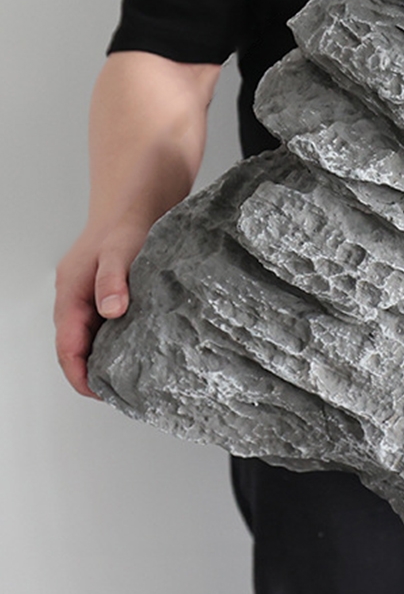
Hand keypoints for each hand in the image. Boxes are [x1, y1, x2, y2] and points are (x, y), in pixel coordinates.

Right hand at [54, 221, 148, 397]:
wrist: (139, 199)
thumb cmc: (126, 221)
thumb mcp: (120, 249)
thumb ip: (113, 279)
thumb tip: (110, 311)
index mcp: (71, 294)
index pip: (67, 347)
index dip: (80, 375)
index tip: (100, 394)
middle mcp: (79, 300)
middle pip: (79, 348)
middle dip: (95, 374)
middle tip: (124, 393)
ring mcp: (95, 298)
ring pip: (95, 339)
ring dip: (110, 359)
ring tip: (135, 378)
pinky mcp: (113, 295)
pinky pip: (111, 327)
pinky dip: (123, 341)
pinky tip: (145, 349)